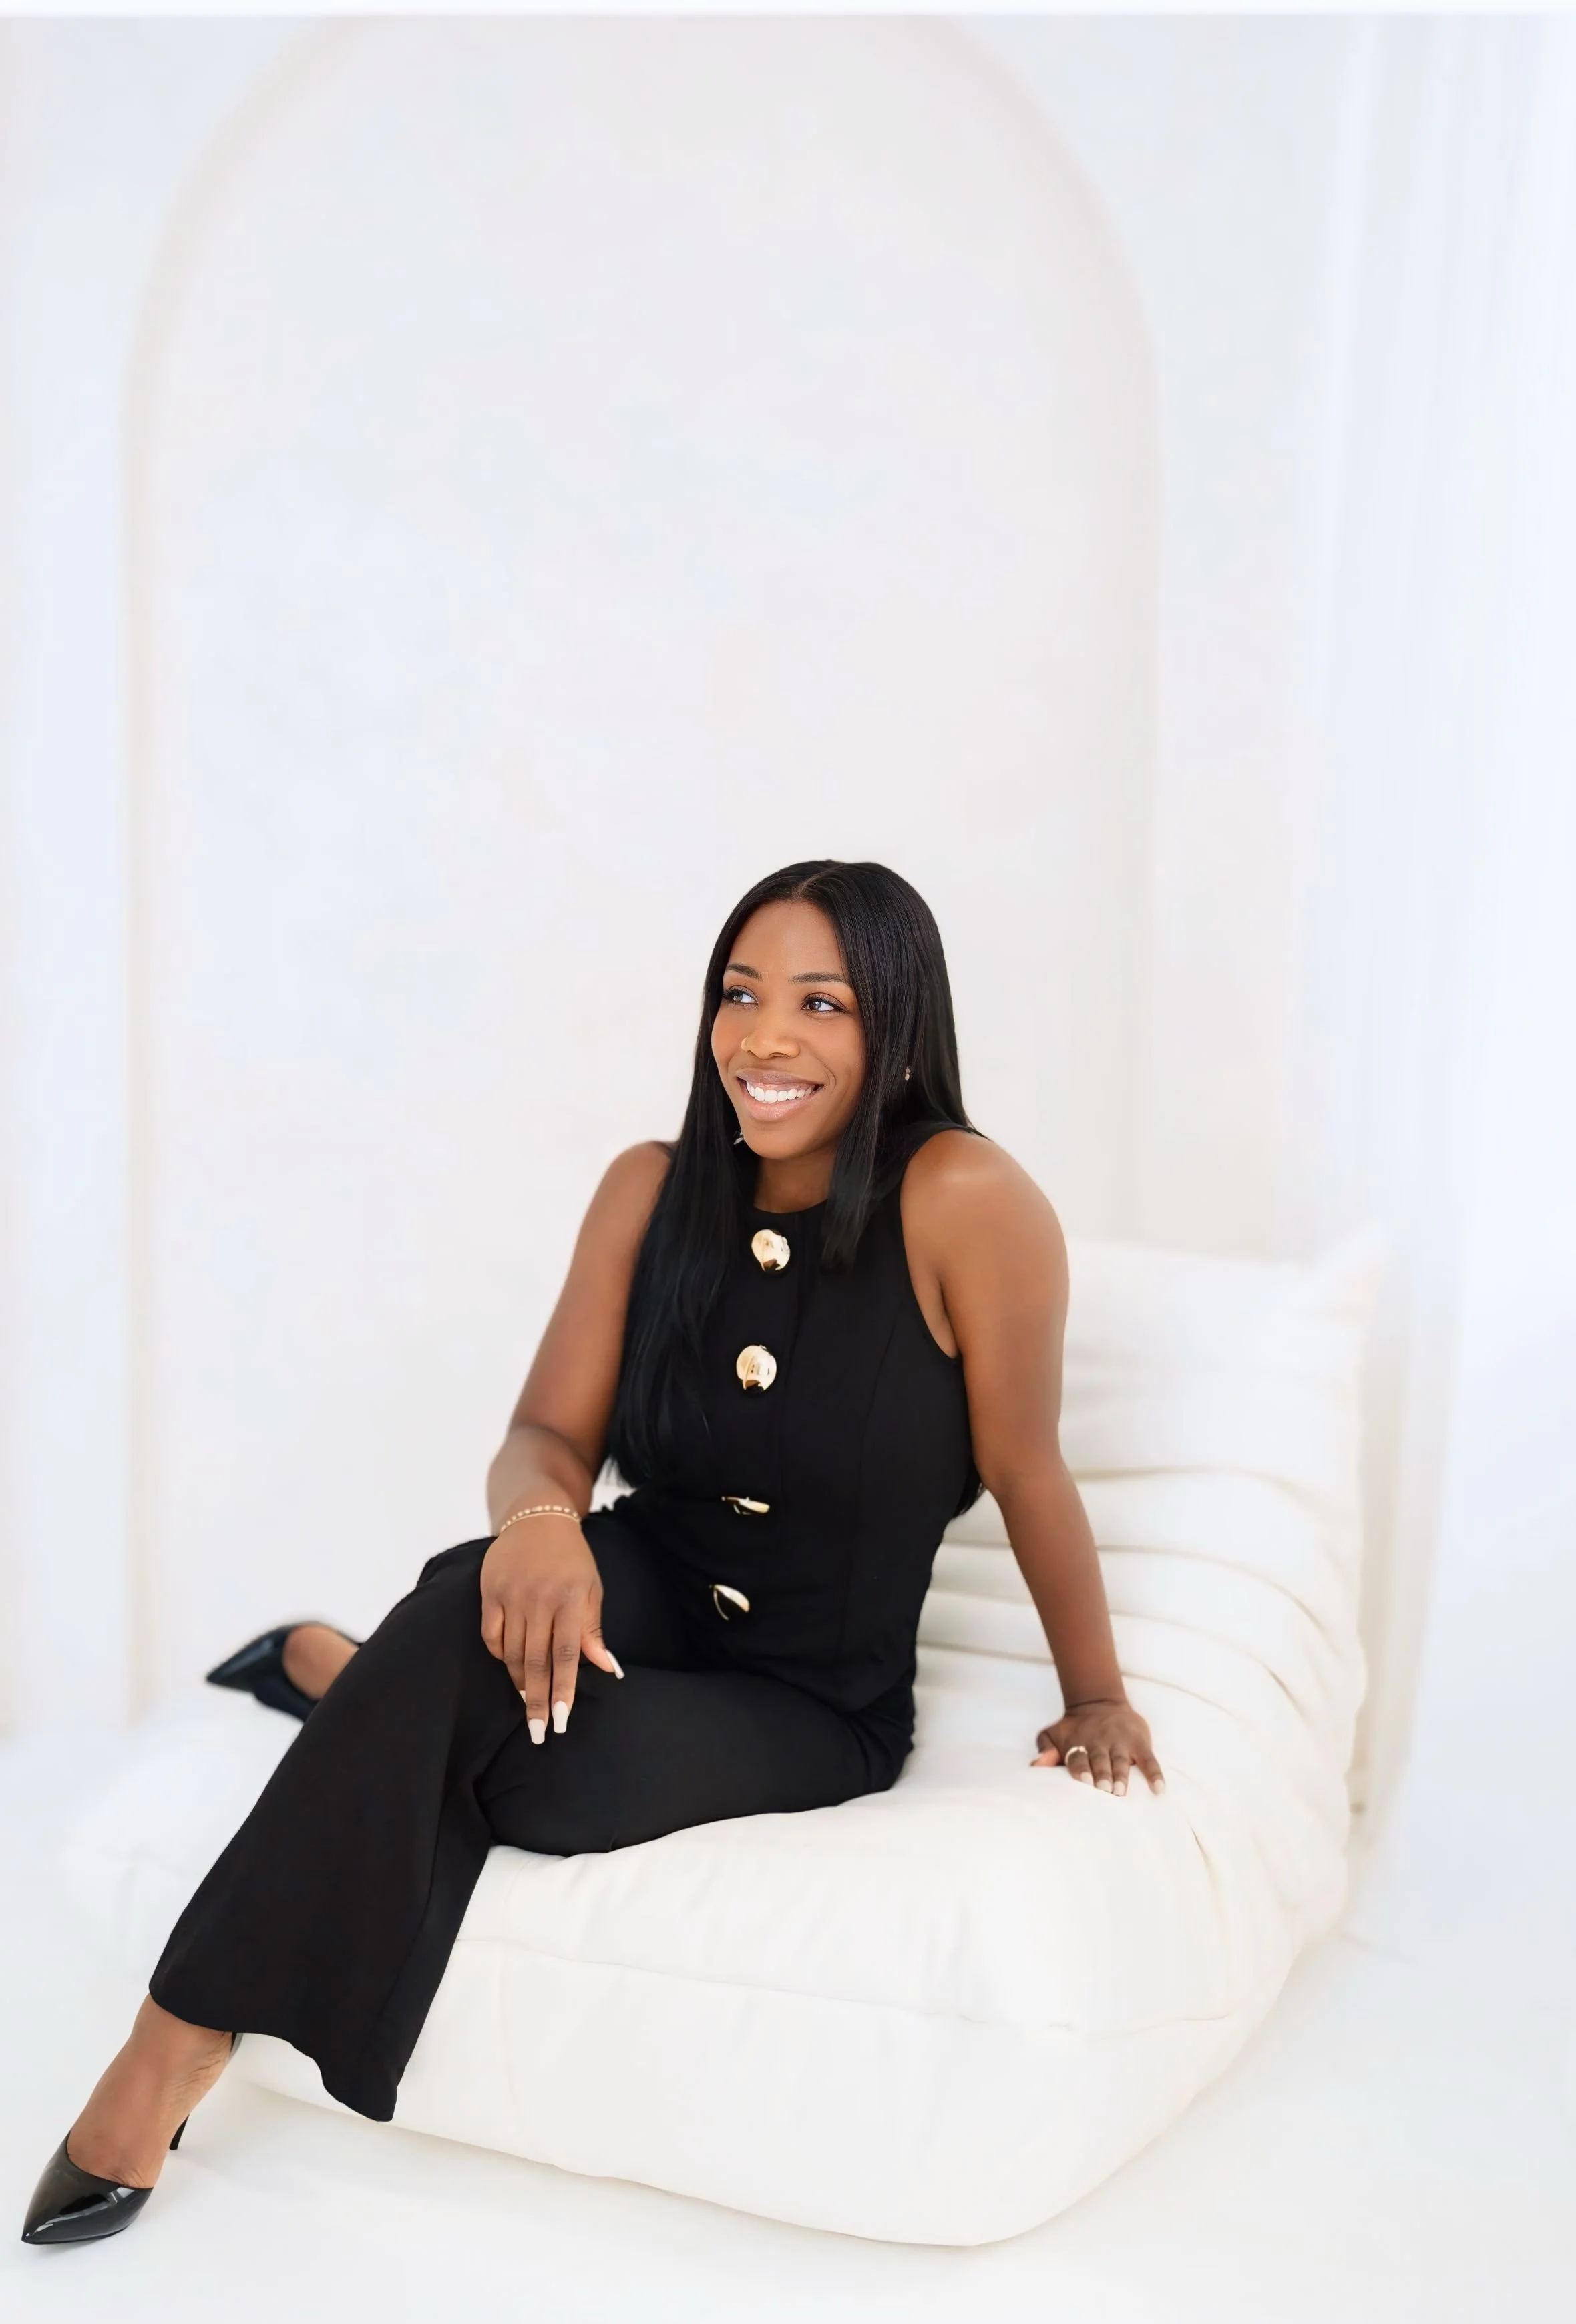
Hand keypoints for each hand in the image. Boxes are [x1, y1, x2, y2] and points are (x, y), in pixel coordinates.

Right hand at [479, 1514, 623, 1742]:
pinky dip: (500, 1654)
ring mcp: (512, 1594)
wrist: (538, 1519)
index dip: (564, 1690)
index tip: (561, 1720)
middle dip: (538, 1700)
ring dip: (520, 1681)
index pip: (566, 1655)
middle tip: (538, 1731)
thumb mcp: (591, 1589)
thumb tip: (608, 1669)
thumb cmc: (572, 1560)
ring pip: (513, 1652)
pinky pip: (492, 1635)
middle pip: (537, 1661)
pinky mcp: (489, 1591)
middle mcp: (539, 1599)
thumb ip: (593, 1631)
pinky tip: (511, 1665)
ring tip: (529, 1702)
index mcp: (570, 1599)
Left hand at [1032, 1696, 1164, 1795]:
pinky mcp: (1139, 1743)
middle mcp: (1099, 1742)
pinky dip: (1154, 1774)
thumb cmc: (1073, 1729)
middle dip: (1103, 1774)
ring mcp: (1121, 1743)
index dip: (1080, 1768)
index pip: (1078, 1757)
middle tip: (1105, 1790)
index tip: (1083, 1781)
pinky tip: (1158, 1789)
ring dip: (1122, 1775)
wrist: (1098, 1703)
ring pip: (1122, 1760)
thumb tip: (1036, 1764)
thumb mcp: (1053, 1734)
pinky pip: (1149, 1760)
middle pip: (1100, 1760)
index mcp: (1078, 1743)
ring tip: (1121, 1791)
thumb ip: (1044, 1749)